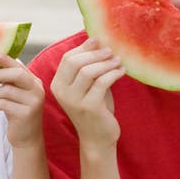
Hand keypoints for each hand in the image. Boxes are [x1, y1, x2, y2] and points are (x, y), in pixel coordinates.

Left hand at [0, 54, 44, 147]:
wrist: (27, 139)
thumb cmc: (17, 113)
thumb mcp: (15, 96)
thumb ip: (9, 82)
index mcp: (35, 82)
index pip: (20, 67)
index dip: (8, 60)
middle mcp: (37, 90)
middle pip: (17, 75)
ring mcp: (33, 102)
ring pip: (7, 91)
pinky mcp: (26, 114)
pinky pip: (3, 104)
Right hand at [49, 38, 124, 156]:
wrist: (97, 138)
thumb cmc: (95, 108)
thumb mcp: (87, 86)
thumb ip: (88, 67)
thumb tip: (97, 42)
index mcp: (57, 84)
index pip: (67, 58)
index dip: (83, 47)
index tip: (98, 40)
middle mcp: (61, 92)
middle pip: (76, 62)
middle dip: (95, 54)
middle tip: (111, 51)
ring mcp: (74, 101)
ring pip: (88, 71)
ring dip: (106, 63)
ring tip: (118, 61)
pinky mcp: (89, 107)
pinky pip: (102, 82)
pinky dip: (113, 73)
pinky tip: (122, 71)